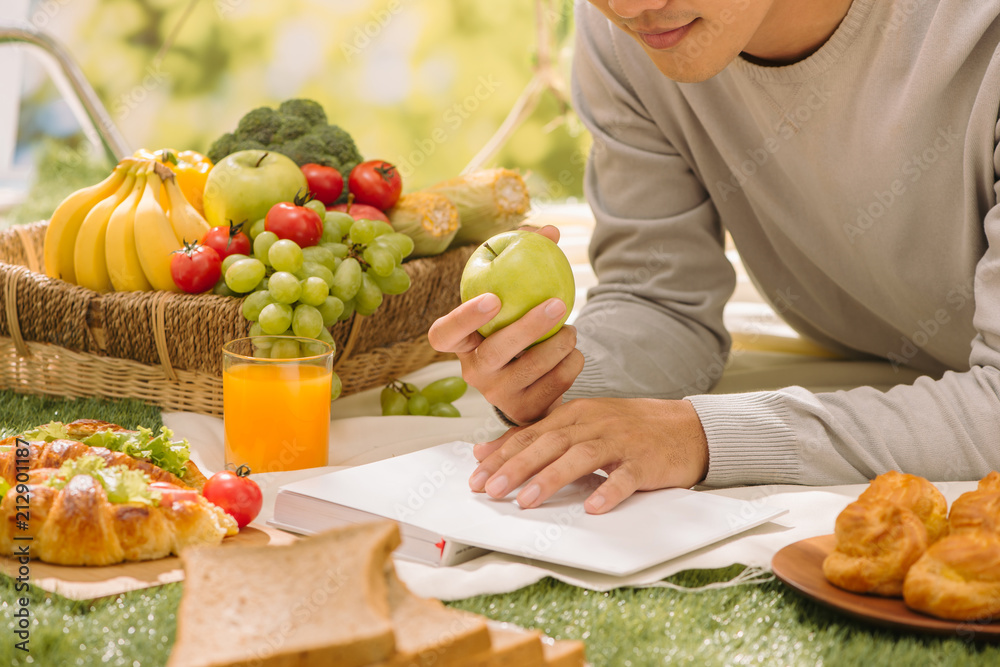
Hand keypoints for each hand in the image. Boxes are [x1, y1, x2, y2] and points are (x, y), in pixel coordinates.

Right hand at [427, 225, 584, 423]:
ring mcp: (498, 396)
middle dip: (528, 327)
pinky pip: (554, 386)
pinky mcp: (526, 411)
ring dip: (559, 344)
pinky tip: (573, 353)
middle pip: (495, 353)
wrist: (532, 378)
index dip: (463, 318)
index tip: (492, 298)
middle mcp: (473, 373)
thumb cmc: (516, 324)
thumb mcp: (512, 293)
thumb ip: (524, 256)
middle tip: (557, 303)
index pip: (444, 334)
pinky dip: (571, 365)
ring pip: (531, 370)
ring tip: (571, 329)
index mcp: (459, 344)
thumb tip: (550, 232)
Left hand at [468, 398, 708, 513]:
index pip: (531, 433)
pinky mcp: (646, 461)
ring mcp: (621, 441)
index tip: (476, 476)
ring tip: (526, 501)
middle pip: (550, 442)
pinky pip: (626, 477)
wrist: (687, 428)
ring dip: (551, 478)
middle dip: (517, 466)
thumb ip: (535, 435)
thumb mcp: (581, 424)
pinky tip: (593, 506)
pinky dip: (609, 490)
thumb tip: (486, 451)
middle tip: (491, 489)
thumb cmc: (628, 429)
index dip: (502, 455)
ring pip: (581, 457)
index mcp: (575, 413)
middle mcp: (594, 423)